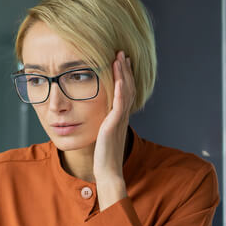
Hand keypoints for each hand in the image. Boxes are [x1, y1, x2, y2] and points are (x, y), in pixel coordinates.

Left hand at [94, 51, 133, 209]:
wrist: (108, 172)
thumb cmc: (104, 158)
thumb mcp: (103, 136)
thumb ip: (103, 125)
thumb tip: (98, 120)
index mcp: (119, 118)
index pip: (124, 92)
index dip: (124, 76)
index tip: (121, 62)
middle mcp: (122, 117)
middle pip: (127, 88)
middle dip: (124, 70)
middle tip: (122, 54)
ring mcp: (119, 120)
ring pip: (124, 92)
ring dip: (122, 74)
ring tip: (119, 59)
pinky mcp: (113, 125)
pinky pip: (119, 105)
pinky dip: (119, 90)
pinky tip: (118, 79)